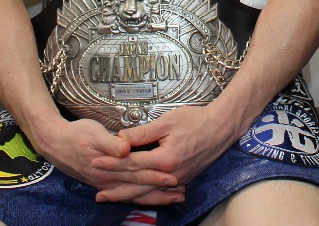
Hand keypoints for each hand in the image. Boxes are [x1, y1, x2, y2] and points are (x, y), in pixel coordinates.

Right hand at [37, 117, 184, 205]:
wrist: (55, 142)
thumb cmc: (76, 135)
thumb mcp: (94, 133)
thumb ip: (111, 143)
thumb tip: (125, 148)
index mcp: (108, 168)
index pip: (138, 173)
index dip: (156, 175)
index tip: (173, 177)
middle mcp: (108, 180)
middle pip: (139, 188)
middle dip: (160, 192)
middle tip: (181, 193)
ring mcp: (106, 184)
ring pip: (134, 194)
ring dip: (154, 197)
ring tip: (174, 198)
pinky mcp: (105, 182)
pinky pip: (126, 193)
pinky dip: (141, 196)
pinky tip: (151, 197)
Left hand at [93, 105, 237, 202]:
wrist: (222, 126)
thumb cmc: (197, 120)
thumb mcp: (167, 121)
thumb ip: (142, 132)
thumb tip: (120, 138)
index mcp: (164, 159)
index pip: (132, 163)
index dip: (112, 164)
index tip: (96, 163)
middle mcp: (171, 174)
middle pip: (137, 184)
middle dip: (116, 188)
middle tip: (97, 192)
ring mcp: (179, 178)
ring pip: (148, 191)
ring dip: (128, 196)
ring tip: (112, 198)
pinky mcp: (184, 178)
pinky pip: (160, 191)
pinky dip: (146, 194)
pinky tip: (137, 196)